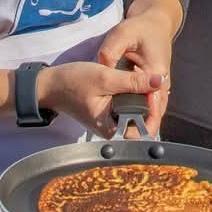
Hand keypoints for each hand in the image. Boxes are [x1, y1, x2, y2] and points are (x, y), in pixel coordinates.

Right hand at [36, 59, 167, 136]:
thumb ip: (133, 81)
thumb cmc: (74, 83)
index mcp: (110, 128)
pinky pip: (128, 108)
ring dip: (145, 99)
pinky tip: (139, 83)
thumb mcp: (105, 78)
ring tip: (149, 82)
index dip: (153, 113)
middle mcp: (112, 129)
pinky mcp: (109, 111)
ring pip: (136, 115)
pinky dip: (136, 97)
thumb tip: (159, 81)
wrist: (51, 85)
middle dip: (152, 105)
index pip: (142, 132)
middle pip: (142, 124)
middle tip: (155, 84)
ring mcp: (111, 120)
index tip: (154, 92)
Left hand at [95, 1, 179, 136]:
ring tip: (123, 138)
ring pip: (154, 109)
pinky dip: (142, 113)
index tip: (132, 140)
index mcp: (156, 70)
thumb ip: (111, 52)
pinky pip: (151, 104)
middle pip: (156, 112)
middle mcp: (162, 80)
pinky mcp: (156, 84)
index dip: (144, 123)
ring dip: (142, 121)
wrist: (156, 20)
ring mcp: (161, 84)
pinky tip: (127, 121)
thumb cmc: (139, 27)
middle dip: (142, 128)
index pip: (154, 104)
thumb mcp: (122, 34)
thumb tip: (103, 67)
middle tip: (124, 146)